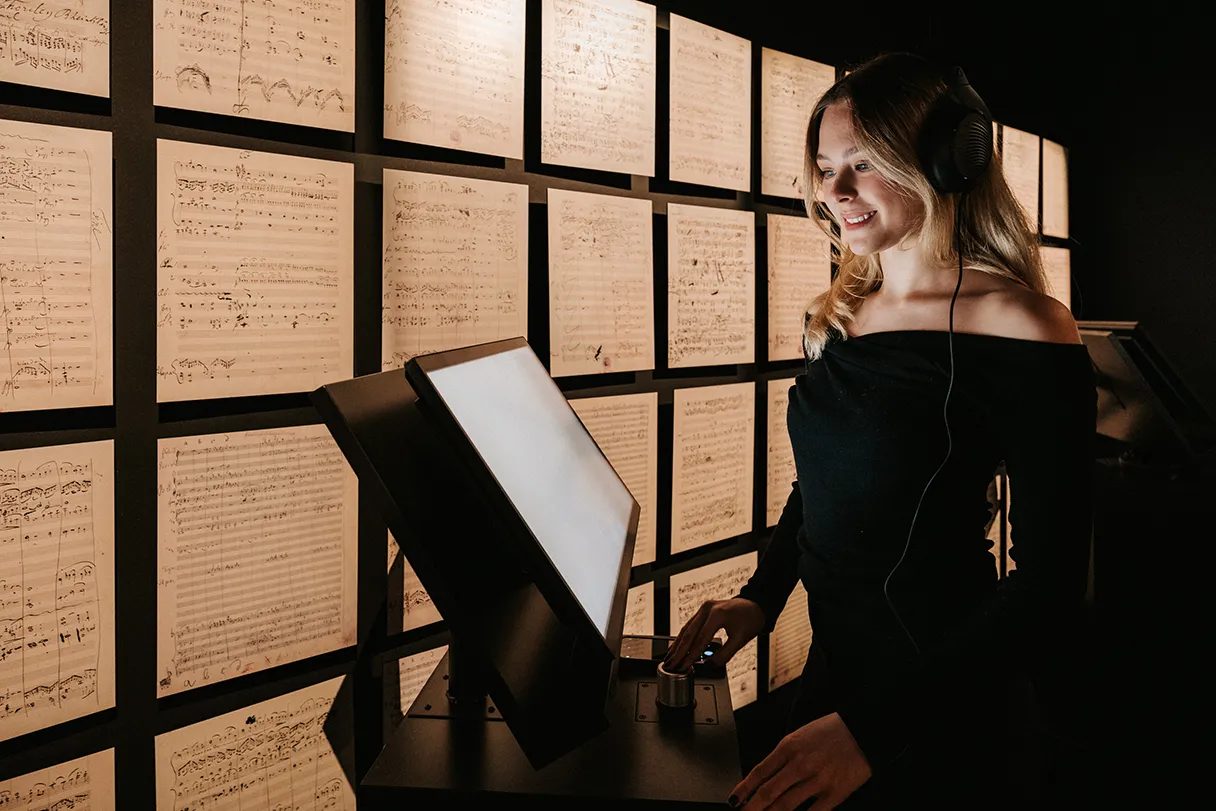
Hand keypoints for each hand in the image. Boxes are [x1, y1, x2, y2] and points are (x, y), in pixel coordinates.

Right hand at [664, 597, 764, 671]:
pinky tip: (677, 647)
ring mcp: (704, 608)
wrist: (755, 605)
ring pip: (686, 629)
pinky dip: (683, 638)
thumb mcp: (740, 640)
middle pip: (689, 633)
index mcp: (717, 614)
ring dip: (677, 645)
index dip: (691, 656)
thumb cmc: (751, 620)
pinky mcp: (703, 610)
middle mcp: (707, 609)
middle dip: (679, 652)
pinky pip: (690, 625)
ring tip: (669, 658)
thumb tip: (709, 665)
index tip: (683, 667)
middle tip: (670, 665)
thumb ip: (724, 654)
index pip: (700, 640)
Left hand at [729, 712, 871, 809]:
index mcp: (788, 747)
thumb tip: (765, 777)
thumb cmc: (831, 732)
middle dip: (752, 808)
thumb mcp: (800, 736)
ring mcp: (817, 781)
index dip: (744, 789)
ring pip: (785, 806)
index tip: (735, 800)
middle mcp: (799, 764)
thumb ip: (783, 755)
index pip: (759, 773)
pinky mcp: (834, 794)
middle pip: (768, 793)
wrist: (862, 731)